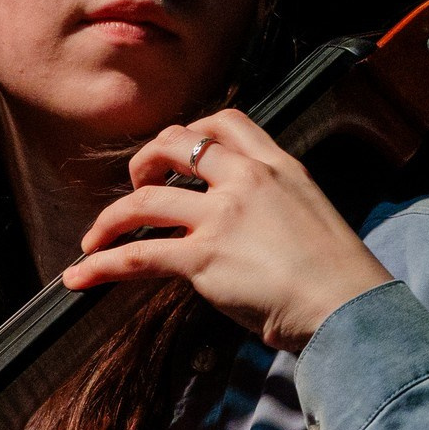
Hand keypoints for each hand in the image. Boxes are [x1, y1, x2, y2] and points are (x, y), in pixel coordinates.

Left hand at [64, 109, 392, 352]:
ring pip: (143, 202)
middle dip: (144, 162)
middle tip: (136, 187)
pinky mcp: (203, 257)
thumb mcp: (311, 213)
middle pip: (175, 146)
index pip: (226, 122)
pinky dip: (101, 265)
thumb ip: (272, 203)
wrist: (348, 307)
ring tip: (92, 240)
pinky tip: (80, 277)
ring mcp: (222, 216)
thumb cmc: (336, 274)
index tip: (176, 153)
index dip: (192, 132)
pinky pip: (137, 255)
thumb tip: (240, 219)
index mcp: (277, 166)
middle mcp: (246, 181)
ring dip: (109, 220)